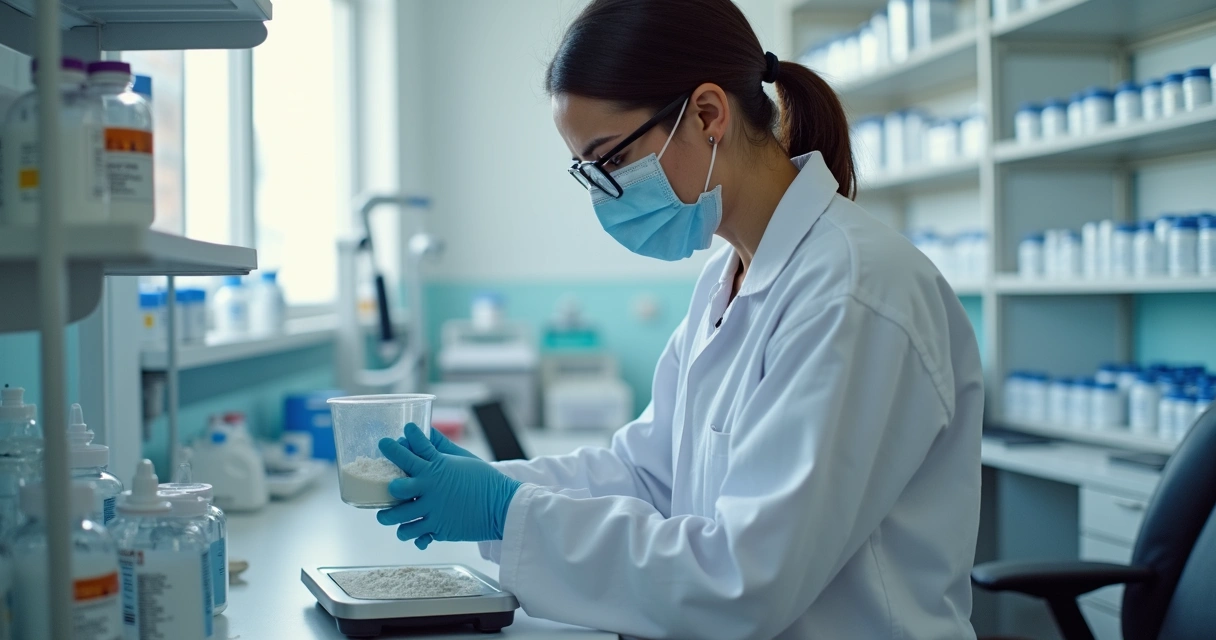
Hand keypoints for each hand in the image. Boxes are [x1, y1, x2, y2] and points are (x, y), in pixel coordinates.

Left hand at [391, 425, 483, 549]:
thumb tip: (426, 431)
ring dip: (389, 517)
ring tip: (385, 516)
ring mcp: (433, 511)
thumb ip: (441, 446)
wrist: (502, 505)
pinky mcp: (438, 529)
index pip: (407, 454)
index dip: (393, 446)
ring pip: (400, 517)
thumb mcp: (462, 458)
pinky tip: (410, 532)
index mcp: (436, 467)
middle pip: (396, 488)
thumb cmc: (484, 479)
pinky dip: (411, 536)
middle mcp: (430, 489)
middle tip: (385, 488)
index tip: (385, 442)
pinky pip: (416, 536)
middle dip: (386, 488)